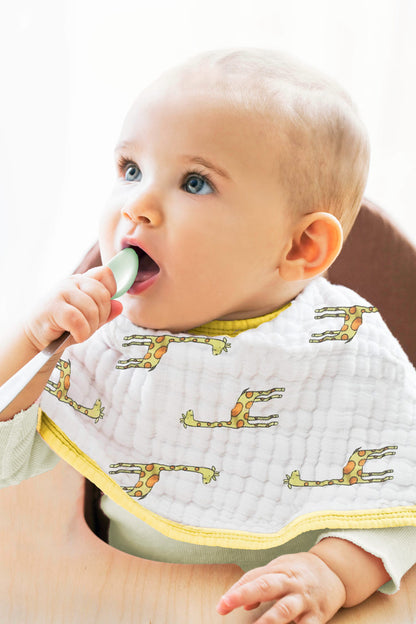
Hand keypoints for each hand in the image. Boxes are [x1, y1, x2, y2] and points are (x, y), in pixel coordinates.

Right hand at [24, 266, 122, 350]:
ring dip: (90, 327)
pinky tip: (75, 336)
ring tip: (80, 332)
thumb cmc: (62, 326)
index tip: (102, 308)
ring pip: (91, 309)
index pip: (106, 274)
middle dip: (101, 316)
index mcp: (82, 281)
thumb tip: (119, 306)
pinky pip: (78, 320)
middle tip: (89, 326)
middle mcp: (72, 282)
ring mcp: (61, 292)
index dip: (111, 291)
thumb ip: (104, 311)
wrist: (34, 337)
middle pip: (102, 295)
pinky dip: (81, 333)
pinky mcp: (53, 307)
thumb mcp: (88, 318)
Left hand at [216, 552, 345, 622]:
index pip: (253, 578)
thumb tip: (243, 602)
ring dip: (269, 620)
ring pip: (285, 609)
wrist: (335, 571)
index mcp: (279, 570)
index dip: (236, 591)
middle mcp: (290, 582)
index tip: (221, 605)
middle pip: (266, 586)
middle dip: (245, 594)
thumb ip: (260, 582)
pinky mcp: (318, 615)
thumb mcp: (279, 569)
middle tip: (226, 605)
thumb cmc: (300, 571)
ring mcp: (304, 599)